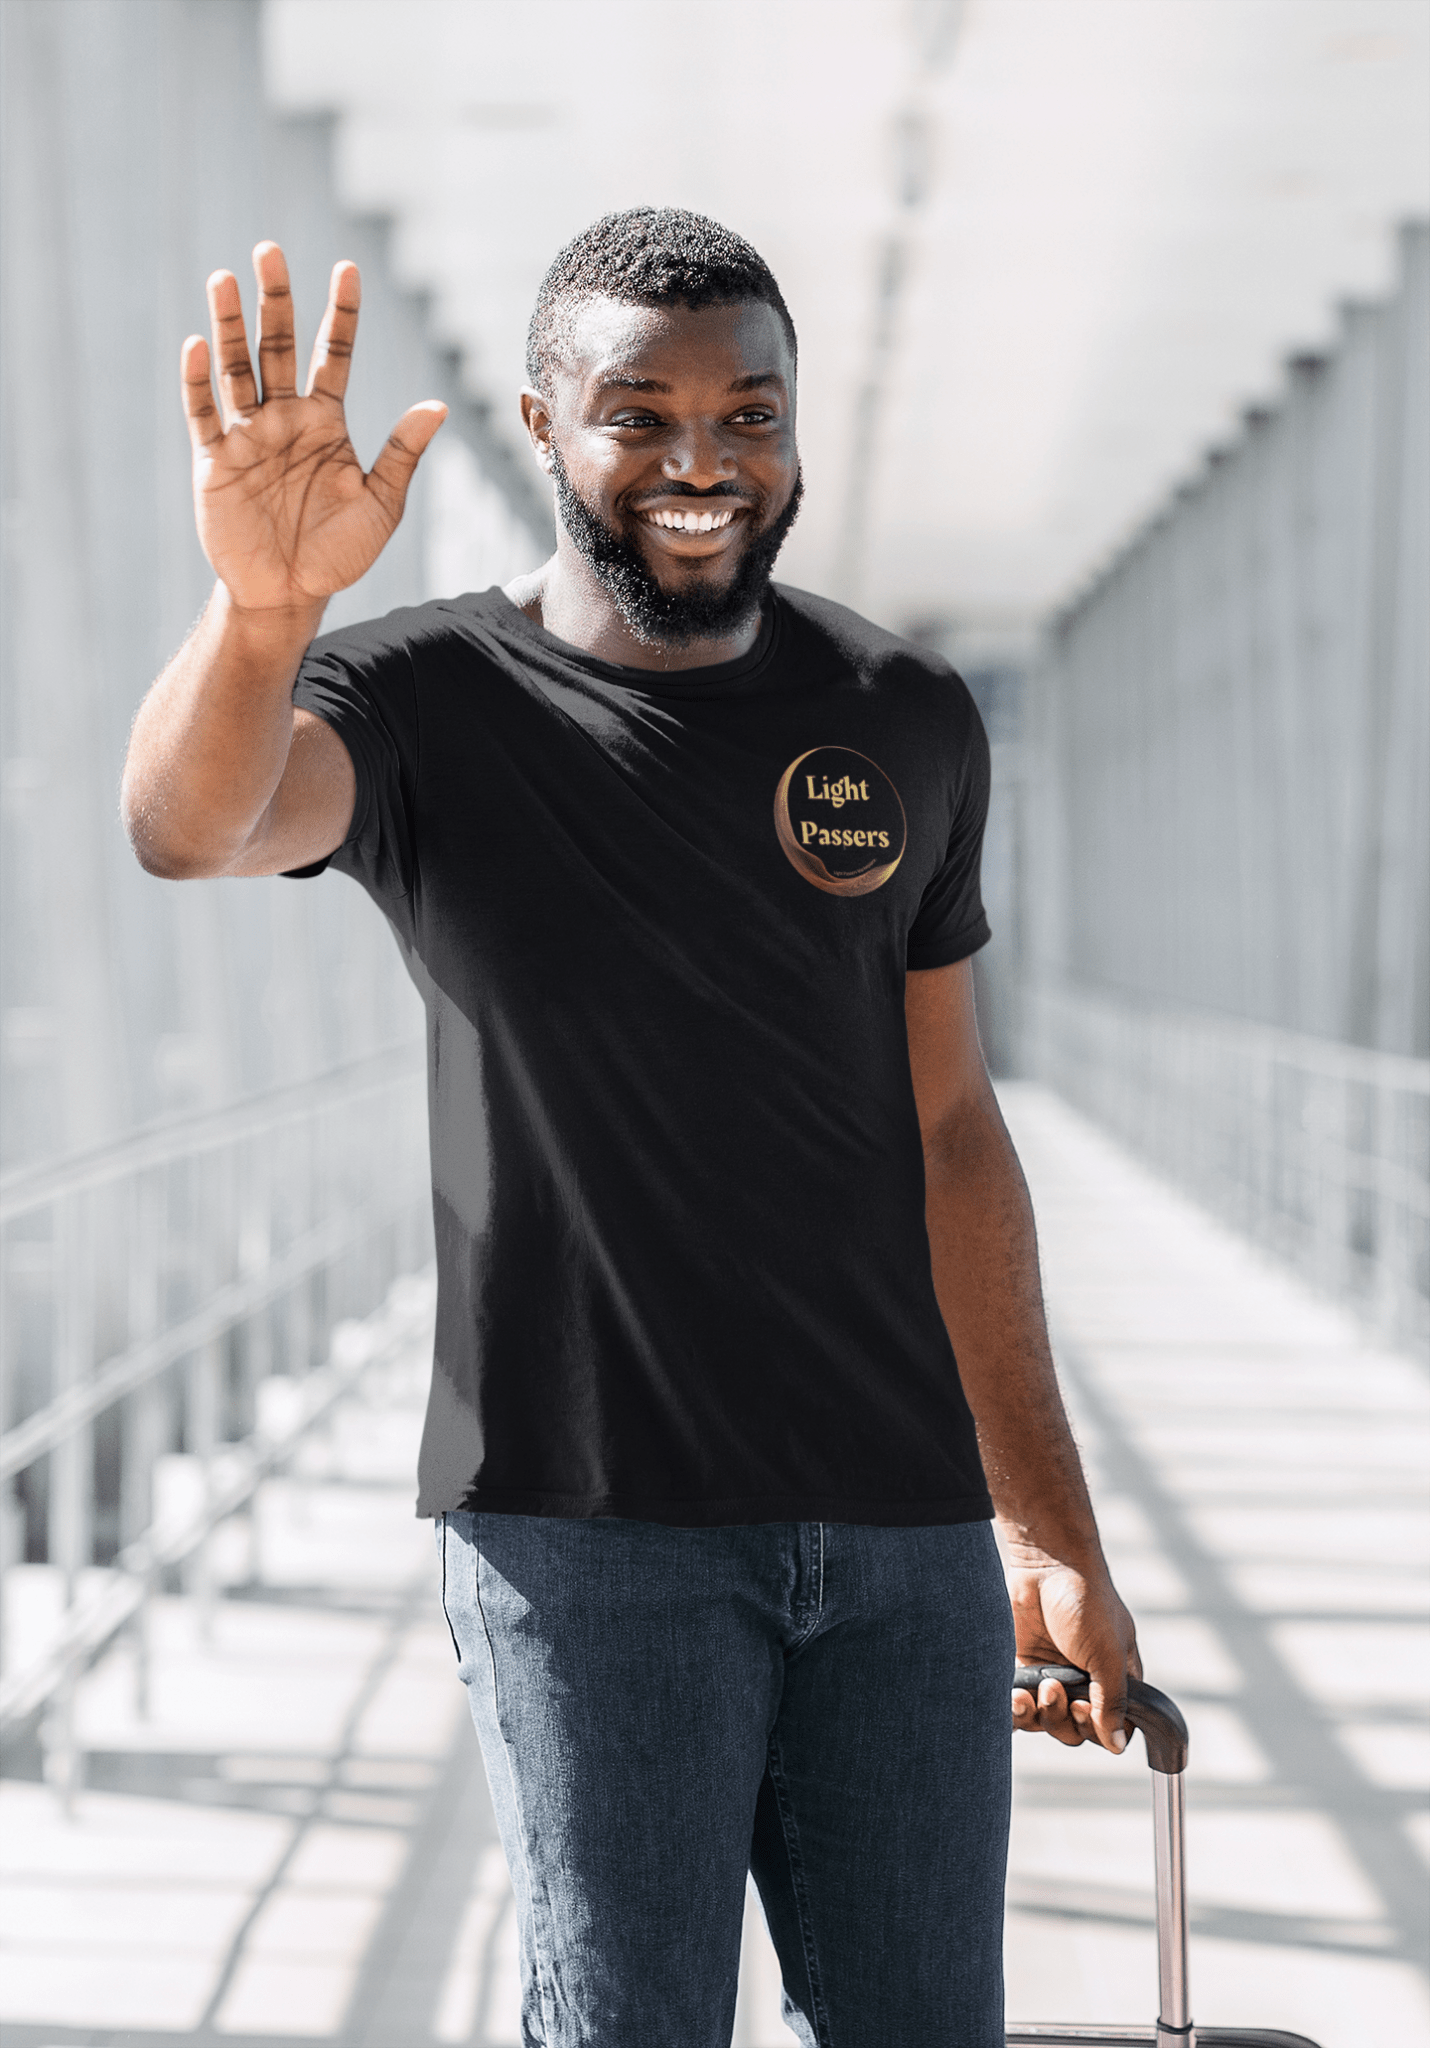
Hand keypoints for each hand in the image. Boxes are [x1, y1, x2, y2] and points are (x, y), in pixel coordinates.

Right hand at [181, 242, 445, 613]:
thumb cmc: (338, 553)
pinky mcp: (215, 461)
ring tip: (224, 279)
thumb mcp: (380, 504)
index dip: (340, 313)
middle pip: (276, 346)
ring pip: (235, 368)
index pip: (333, 354)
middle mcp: (284, 418)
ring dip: (229, 325)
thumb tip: (438, 406)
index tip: (347, 269)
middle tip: (269, 250)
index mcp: (325, 421)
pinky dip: (198, 381)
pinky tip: (198, 346)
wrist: (290, 595)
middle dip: (274, 300)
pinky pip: (204, 413)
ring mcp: (247, 435)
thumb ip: (402, 454)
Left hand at [1007, 1561, 1140, 1753]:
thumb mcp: (1107, 1653)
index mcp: (1113, 1680)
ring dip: (1038, 1714)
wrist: (1045, 1564)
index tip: (1081, 1707)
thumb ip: (1111, 1701)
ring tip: (1035, 1688)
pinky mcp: (1024, 1668)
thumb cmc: (1086, 1602)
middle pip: (1074, 1731)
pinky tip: (1014, 1696)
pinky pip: (1018, 1705)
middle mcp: (1084, 1683)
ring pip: (1044, 1722)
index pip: (1110, 1729)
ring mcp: (1052, 1676)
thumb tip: (1117, 1745)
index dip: (1094, 1730)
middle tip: (1055, 1689)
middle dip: (1062, 1718)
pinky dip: (1014, 1709)